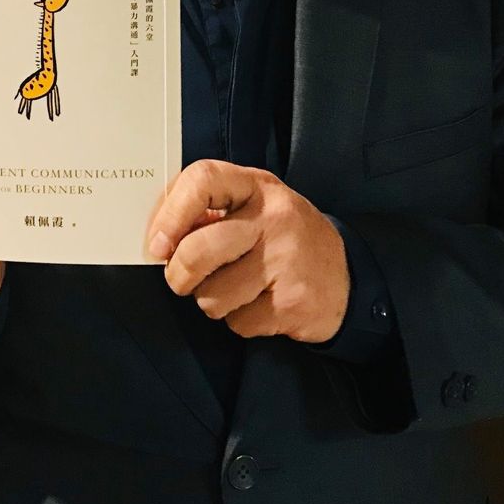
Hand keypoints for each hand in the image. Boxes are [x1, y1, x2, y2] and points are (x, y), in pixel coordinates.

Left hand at [146, 159, 348, 342]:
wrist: (347, 277)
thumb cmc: (284, 239)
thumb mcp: (254, 208)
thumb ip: (210, 212)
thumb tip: (159, 239)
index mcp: (258, 187)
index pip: (202, 180)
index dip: (169, 214)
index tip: (156, 244)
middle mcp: (274, 219)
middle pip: (197, 250)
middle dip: (178, 275)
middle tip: (182, 279)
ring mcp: (286, 261)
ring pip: (213, 296)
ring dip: (214, 301)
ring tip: (237, 289)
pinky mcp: (292, 302)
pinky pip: (238, 322)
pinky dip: (241, 320)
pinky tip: (261, 304)